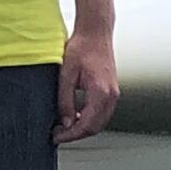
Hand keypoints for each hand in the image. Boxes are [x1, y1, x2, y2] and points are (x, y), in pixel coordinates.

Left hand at [55, 25, 118, 144]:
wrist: (95, 32)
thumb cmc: (82, 47)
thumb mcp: (66, 75)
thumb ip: (65, 101)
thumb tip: (65, 122)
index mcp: (100, 92)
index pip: (87, 125)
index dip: (70, 135)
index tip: (56, 136)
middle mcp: (111, 95)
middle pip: (96, 127)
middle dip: (76, 134)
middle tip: (58, 133)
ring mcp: (114, 93)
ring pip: (100, 121)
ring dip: (83, 127)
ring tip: (64, 125)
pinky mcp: (112, 90)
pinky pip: (102, 112)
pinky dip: (89, 118)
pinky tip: (76, 115)